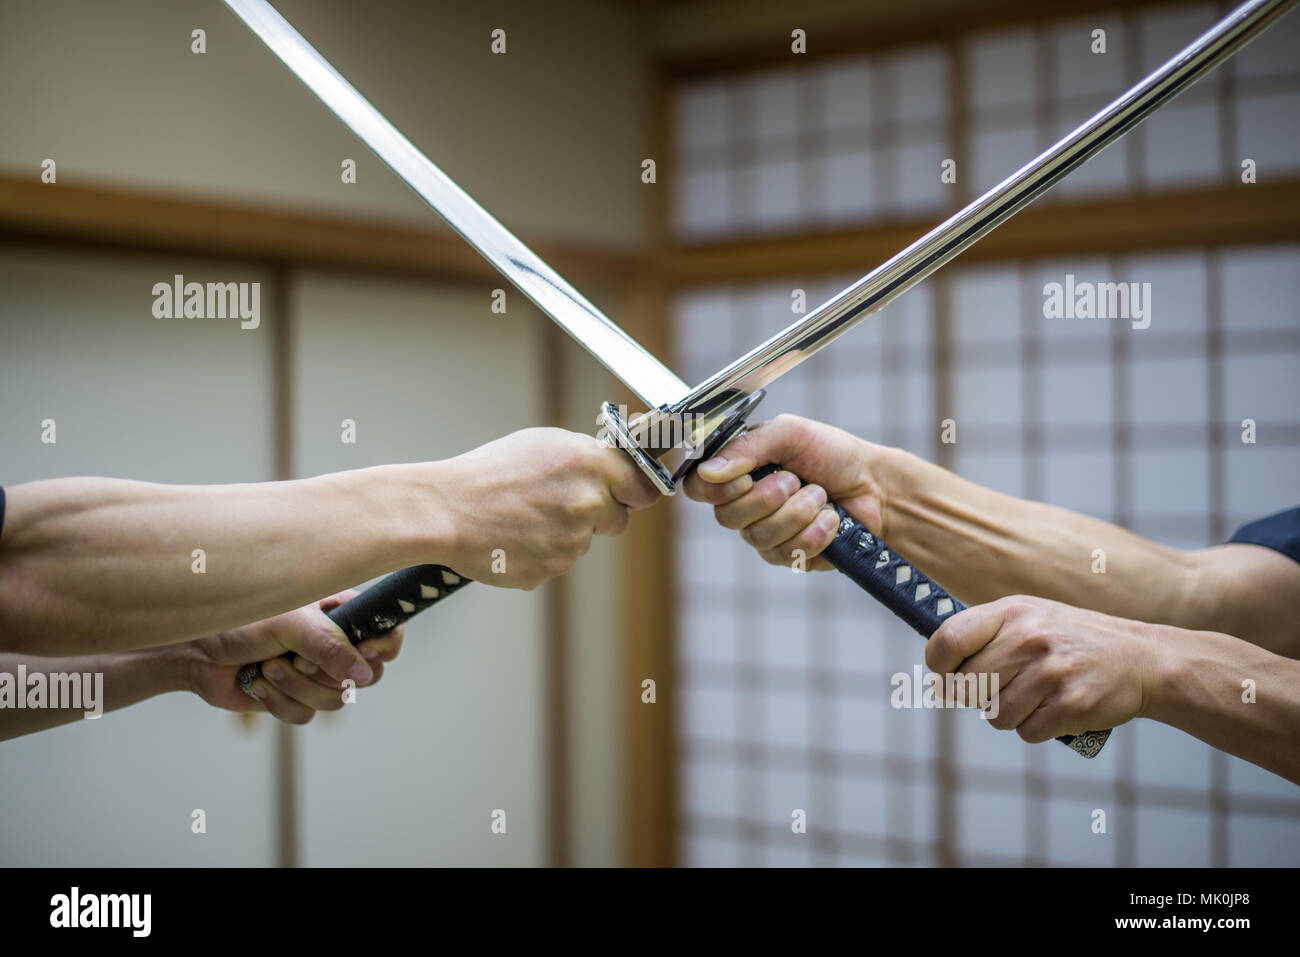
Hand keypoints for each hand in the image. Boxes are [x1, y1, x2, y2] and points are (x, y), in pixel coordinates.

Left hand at [186, 591, 403, 723]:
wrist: (193, 649)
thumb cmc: (240, 619)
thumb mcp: (289, 623)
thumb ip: (329, 644)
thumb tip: (364, 673)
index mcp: (342, 613)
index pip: (388, 631)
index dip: (384, 647)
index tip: (365, 651)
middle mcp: (334, 643)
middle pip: (367, 676)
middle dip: (329, 674)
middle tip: (300, 658)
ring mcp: (315, 673)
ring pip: (334, 700)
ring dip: (297, 687)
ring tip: (269, 667)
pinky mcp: (294, 698)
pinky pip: (306, 715)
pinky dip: (279, 702)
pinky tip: (257, 682)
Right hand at [437, 427, 658, 587]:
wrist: (446, 510)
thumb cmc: (489, 472)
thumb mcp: (543, 443)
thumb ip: (588, 456)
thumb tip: (618, 470)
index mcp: (591, 463)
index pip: (644, 487)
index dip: (635, 492)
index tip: (632, 495)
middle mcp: (588, 502)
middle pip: (617, 520)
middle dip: (597, 516)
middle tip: (558, 505)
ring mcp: (572, 540)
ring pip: (583, 543)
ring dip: (563, 535)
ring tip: (523, 518)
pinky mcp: (552, 570)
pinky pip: (557, 563)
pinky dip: (541, 555)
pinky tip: (515, 538)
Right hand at [682, 414, 886, 568]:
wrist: (873, 485)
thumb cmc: (831, 454)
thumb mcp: (790, 433)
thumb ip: (748, 446)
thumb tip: (709, 471)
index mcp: (736, 472)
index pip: (699, 488)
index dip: (718, 489)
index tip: (747, 477)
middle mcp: (743, 506)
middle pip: (727, 517)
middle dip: (770, 496)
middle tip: (796, 479)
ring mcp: (764, 535)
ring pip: (760, 536)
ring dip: (799, 512)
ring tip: (820, 496)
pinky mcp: (788, 557)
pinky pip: (788, 553)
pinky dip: (816, 532)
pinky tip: (830, 518)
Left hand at [926, 595, 1157, 740]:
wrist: (1142, 659)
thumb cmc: (1071, 640)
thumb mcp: (1029, 617)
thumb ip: (984, 635)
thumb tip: (938, 673)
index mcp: (1012, 612)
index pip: (948, 640)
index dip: (939, 666)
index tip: (947, 675)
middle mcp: (1029, 639)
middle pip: (966, 687)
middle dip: (976, 696)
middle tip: (1001, 689)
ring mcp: (1051, 672)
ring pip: (995, 715)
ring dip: (1009, 715)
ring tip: (1034, 696)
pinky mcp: (1071, 704)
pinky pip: (1026, 732)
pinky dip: (1035, 728)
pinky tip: (1054, 708)